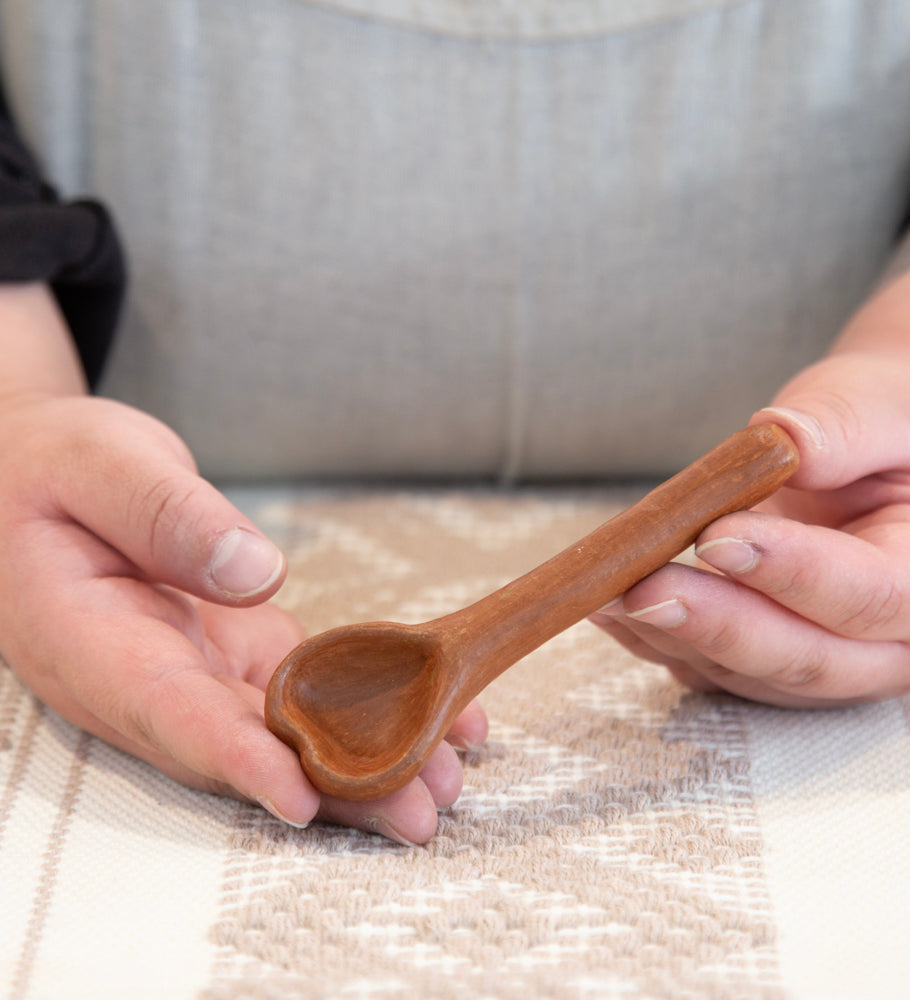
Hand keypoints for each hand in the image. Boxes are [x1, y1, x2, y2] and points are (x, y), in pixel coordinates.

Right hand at [0, 394, 486, 843]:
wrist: (39, 477)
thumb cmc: (56, 467)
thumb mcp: (99, 464)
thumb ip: (167, 516)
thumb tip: (253, 571)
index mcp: (91, 641)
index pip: (170, 712)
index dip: (239, 759)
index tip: (305, 795)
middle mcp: (145, 677)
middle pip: (243, 745)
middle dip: (331, 785)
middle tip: (417, 810)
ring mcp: (196, 668)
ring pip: (282, 728)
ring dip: (362, 759)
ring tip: (446, 774)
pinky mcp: (236, 650)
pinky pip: (305, 689)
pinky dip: (366, 706)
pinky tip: (431, 713)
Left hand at [592, 350, 909, 705]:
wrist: (886, 458)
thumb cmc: (892, 428)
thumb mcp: (879, 404)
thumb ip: (838, 425)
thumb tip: (781, 443)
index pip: (869, 595)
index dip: (789, 573)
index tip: (715, 537)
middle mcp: (895, 646)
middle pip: (805, 659)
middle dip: (718, 626)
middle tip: (643, 590)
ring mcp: (834, 668)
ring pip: (750, 674)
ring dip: (674, 638)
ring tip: (605, 592)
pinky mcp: (775, 665)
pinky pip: (713, 670)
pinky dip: (657, 643)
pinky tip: (609, 607)